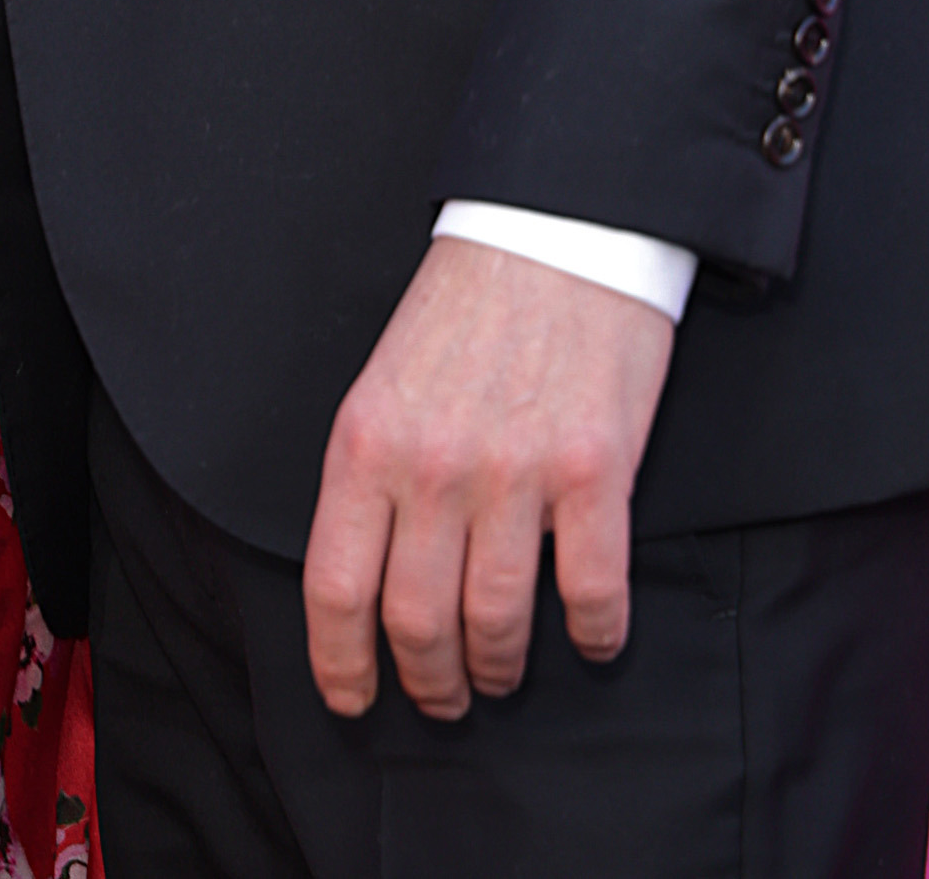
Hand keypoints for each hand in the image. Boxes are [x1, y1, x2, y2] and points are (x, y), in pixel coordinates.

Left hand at [302, 235, 674, 721]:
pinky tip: (589, 635)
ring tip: (501, 673)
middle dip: (428, 682)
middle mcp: (433, 465)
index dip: (340, 664)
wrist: (556, 229)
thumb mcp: (386, 379)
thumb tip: (370, 577)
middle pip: (415, 622)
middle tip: (443, 696)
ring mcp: (515, 472)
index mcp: (368, 440)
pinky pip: (591, 596)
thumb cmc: (469, 307)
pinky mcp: (592, 471)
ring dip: (498, 669)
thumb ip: (375, 472)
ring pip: (496, 624)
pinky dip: (592, 635)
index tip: (353, 698)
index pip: (335, 586)